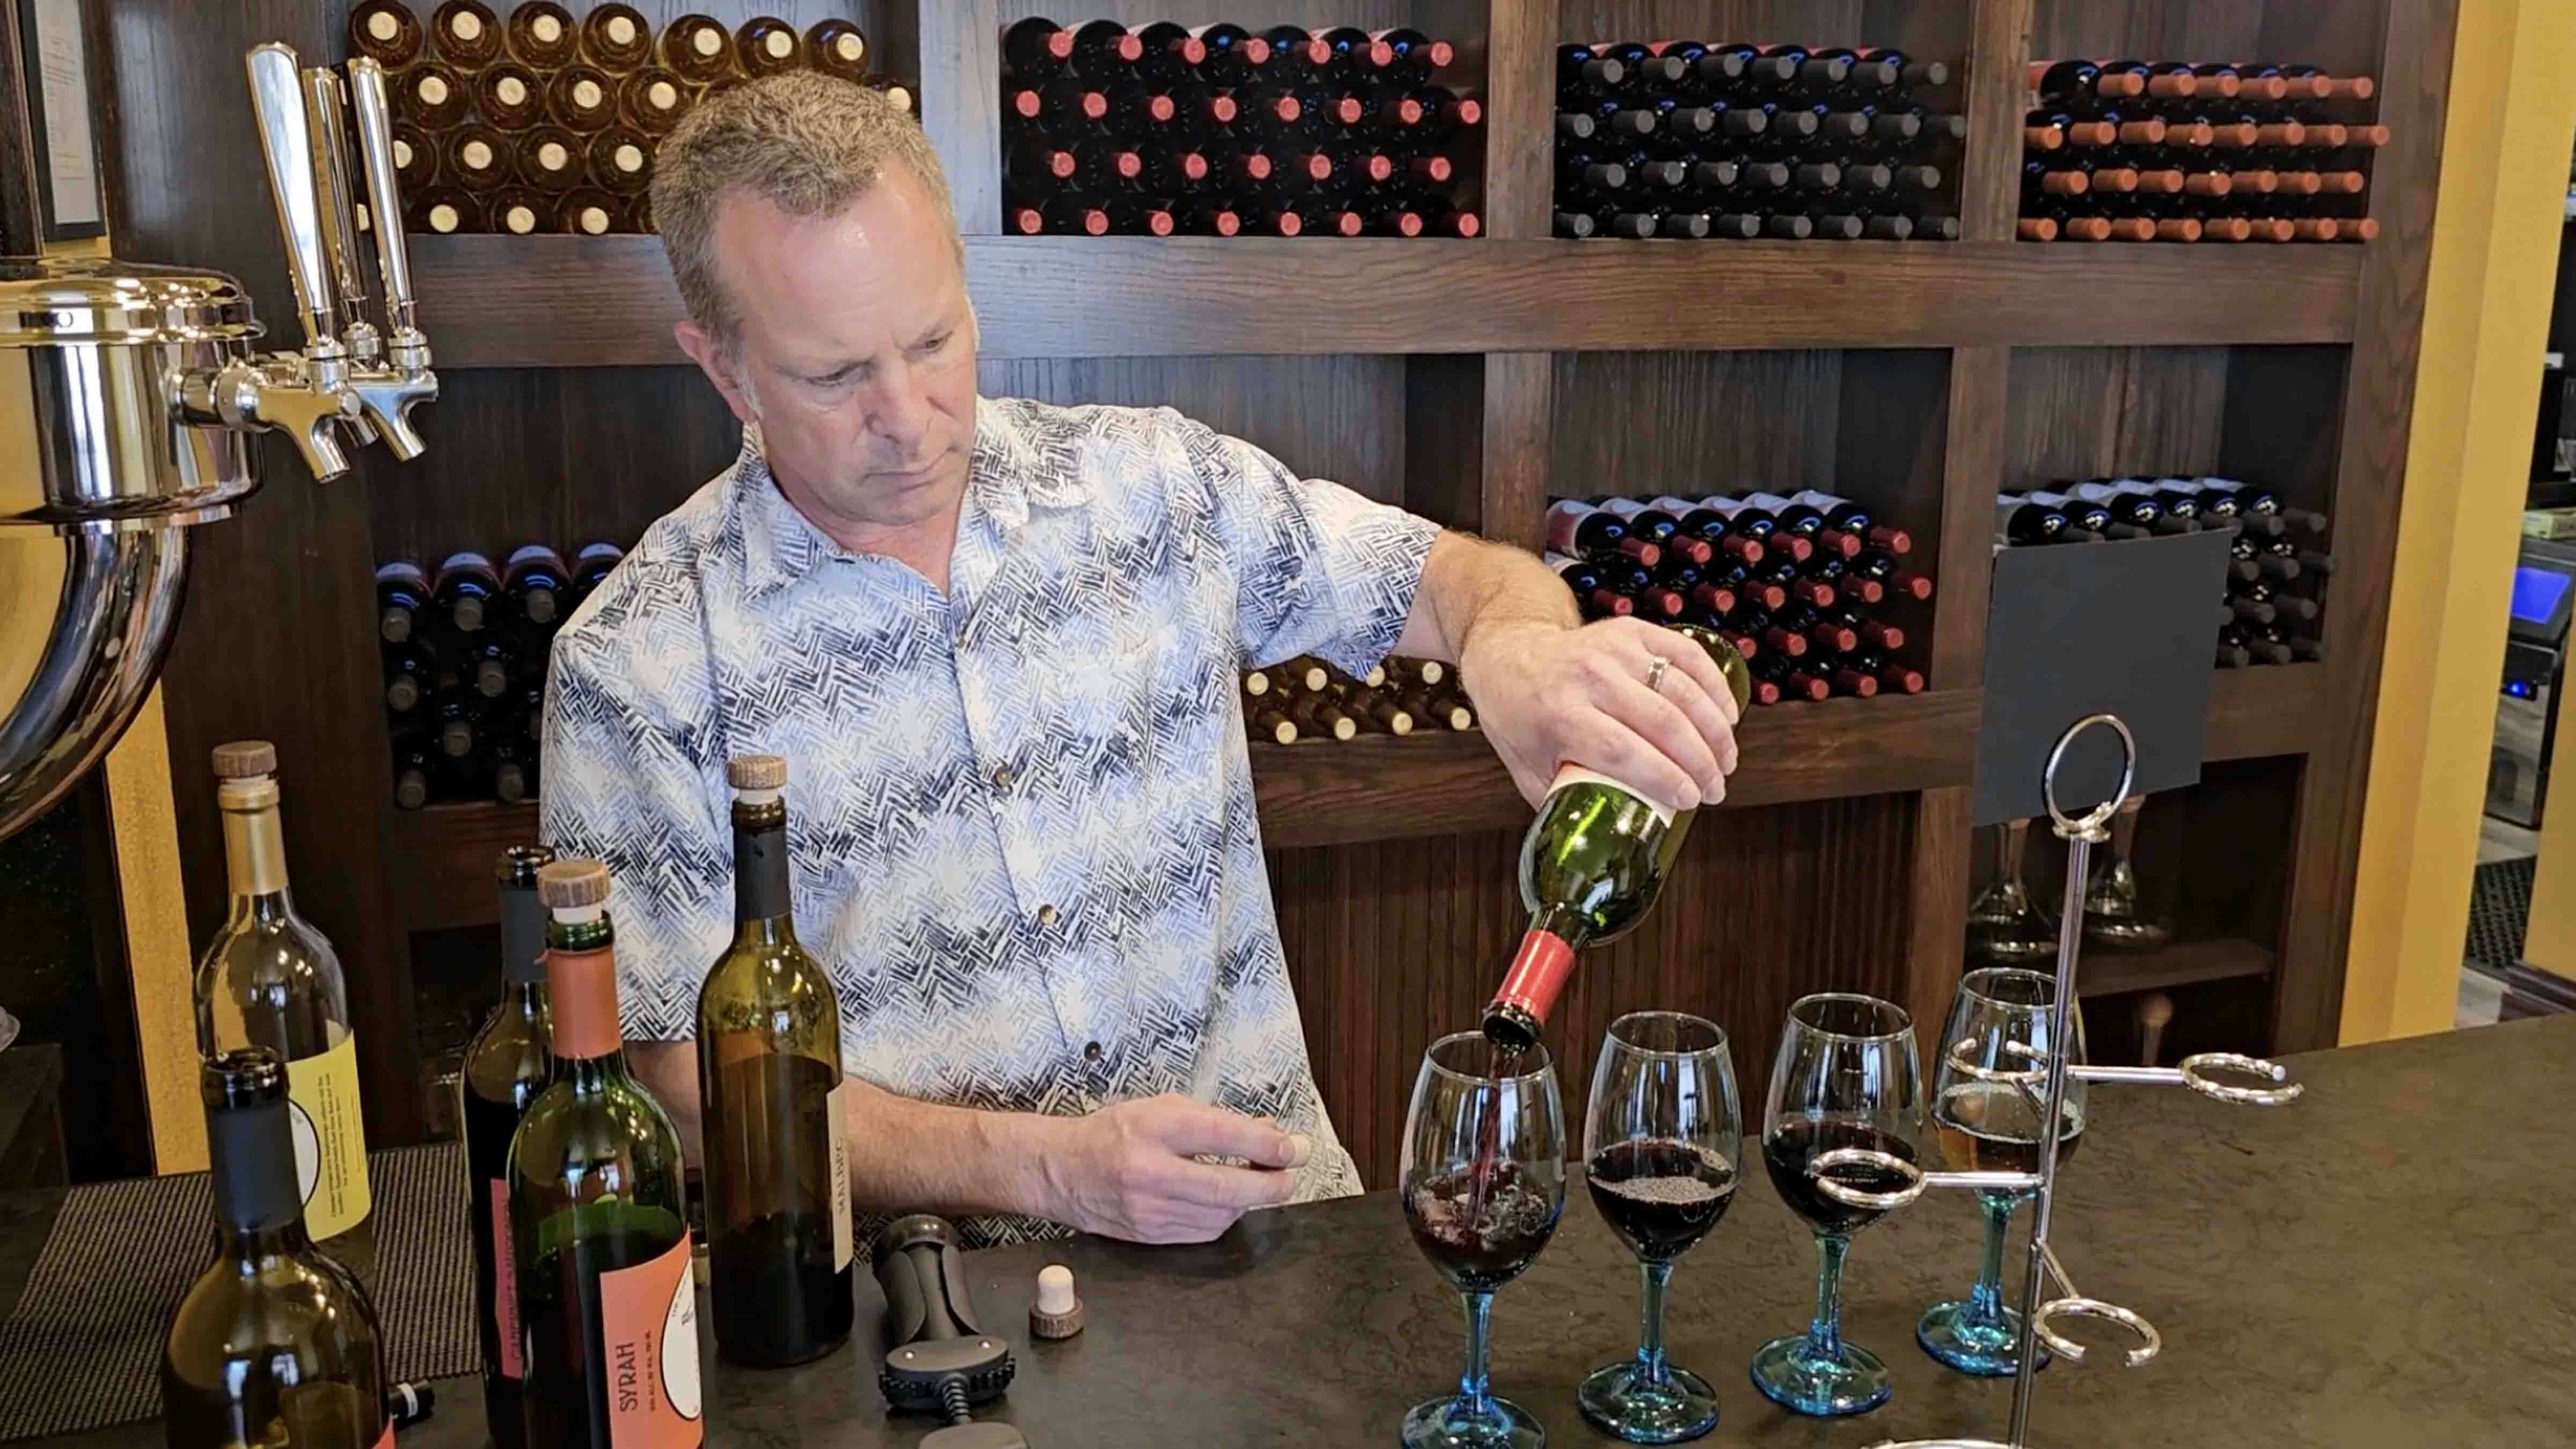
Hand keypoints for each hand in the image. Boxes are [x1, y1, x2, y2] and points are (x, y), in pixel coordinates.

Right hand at [1035, 1094, 1310, 1243]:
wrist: (1062, 1171)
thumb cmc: (1114, 1132)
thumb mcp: (1163, 1109)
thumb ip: (1215, 1120)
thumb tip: (1267, 1132)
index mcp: (1153, 1128)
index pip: (1222, 1135)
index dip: (1266, 1144)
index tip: (1293, 1148)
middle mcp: (1150, 1171)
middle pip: (1227, 1186)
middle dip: (1271, 1184)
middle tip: (1291, 1175)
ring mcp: (1149, 1209)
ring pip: (1221, 1214)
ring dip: (1249, 1200)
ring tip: (1259, 1182)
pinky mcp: (1149, 1235)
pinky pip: (1204, 1232)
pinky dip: (1226, 1216)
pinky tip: (1228, 1201)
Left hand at [1460, 617, 1743, 810]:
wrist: (1509, 654)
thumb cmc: (1520, 719)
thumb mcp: (1526, 766)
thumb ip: (1563, 800)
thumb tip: (1606, 841)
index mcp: (1557, 714)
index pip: (1621, 750)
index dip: (1664, 777)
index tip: (1691, 800)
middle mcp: (1587, 676)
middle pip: (1660, 722)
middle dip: (1700, 761)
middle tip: (1716, 790)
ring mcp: (1612, 648)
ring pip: (1681, 689)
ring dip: (1714, 730)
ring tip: (1726, 762)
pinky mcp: (1632, 631)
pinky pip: (1686, 655)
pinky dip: (1714, 686)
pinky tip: (1728, 716)